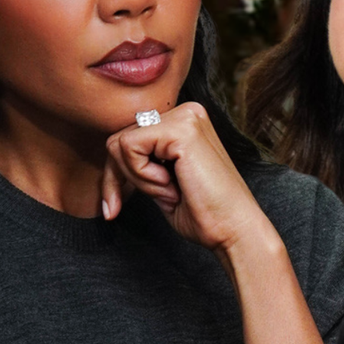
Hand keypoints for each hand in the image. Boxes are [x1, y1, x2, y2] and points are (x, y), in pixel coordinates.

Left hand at [101, 103, 273, 256]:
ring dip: (137, 178)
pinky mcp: (181, 129)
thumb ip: (140, 164)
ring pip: (120, 143)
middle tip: (144, 202)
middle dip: (117, 178)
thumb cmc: (204, 214)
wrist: (235, 231)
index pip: (128, 138)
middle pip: (119, 138)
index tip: (112, 208)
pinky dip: (142, 176)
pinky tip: (171, 186)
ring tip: (170, 191)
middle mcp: (186, 112)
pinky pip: (129, 147)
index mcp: (183, 123)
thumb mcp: (161, 184)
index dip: (115, 175)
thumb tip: (108, 161)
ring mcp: (185, 117)